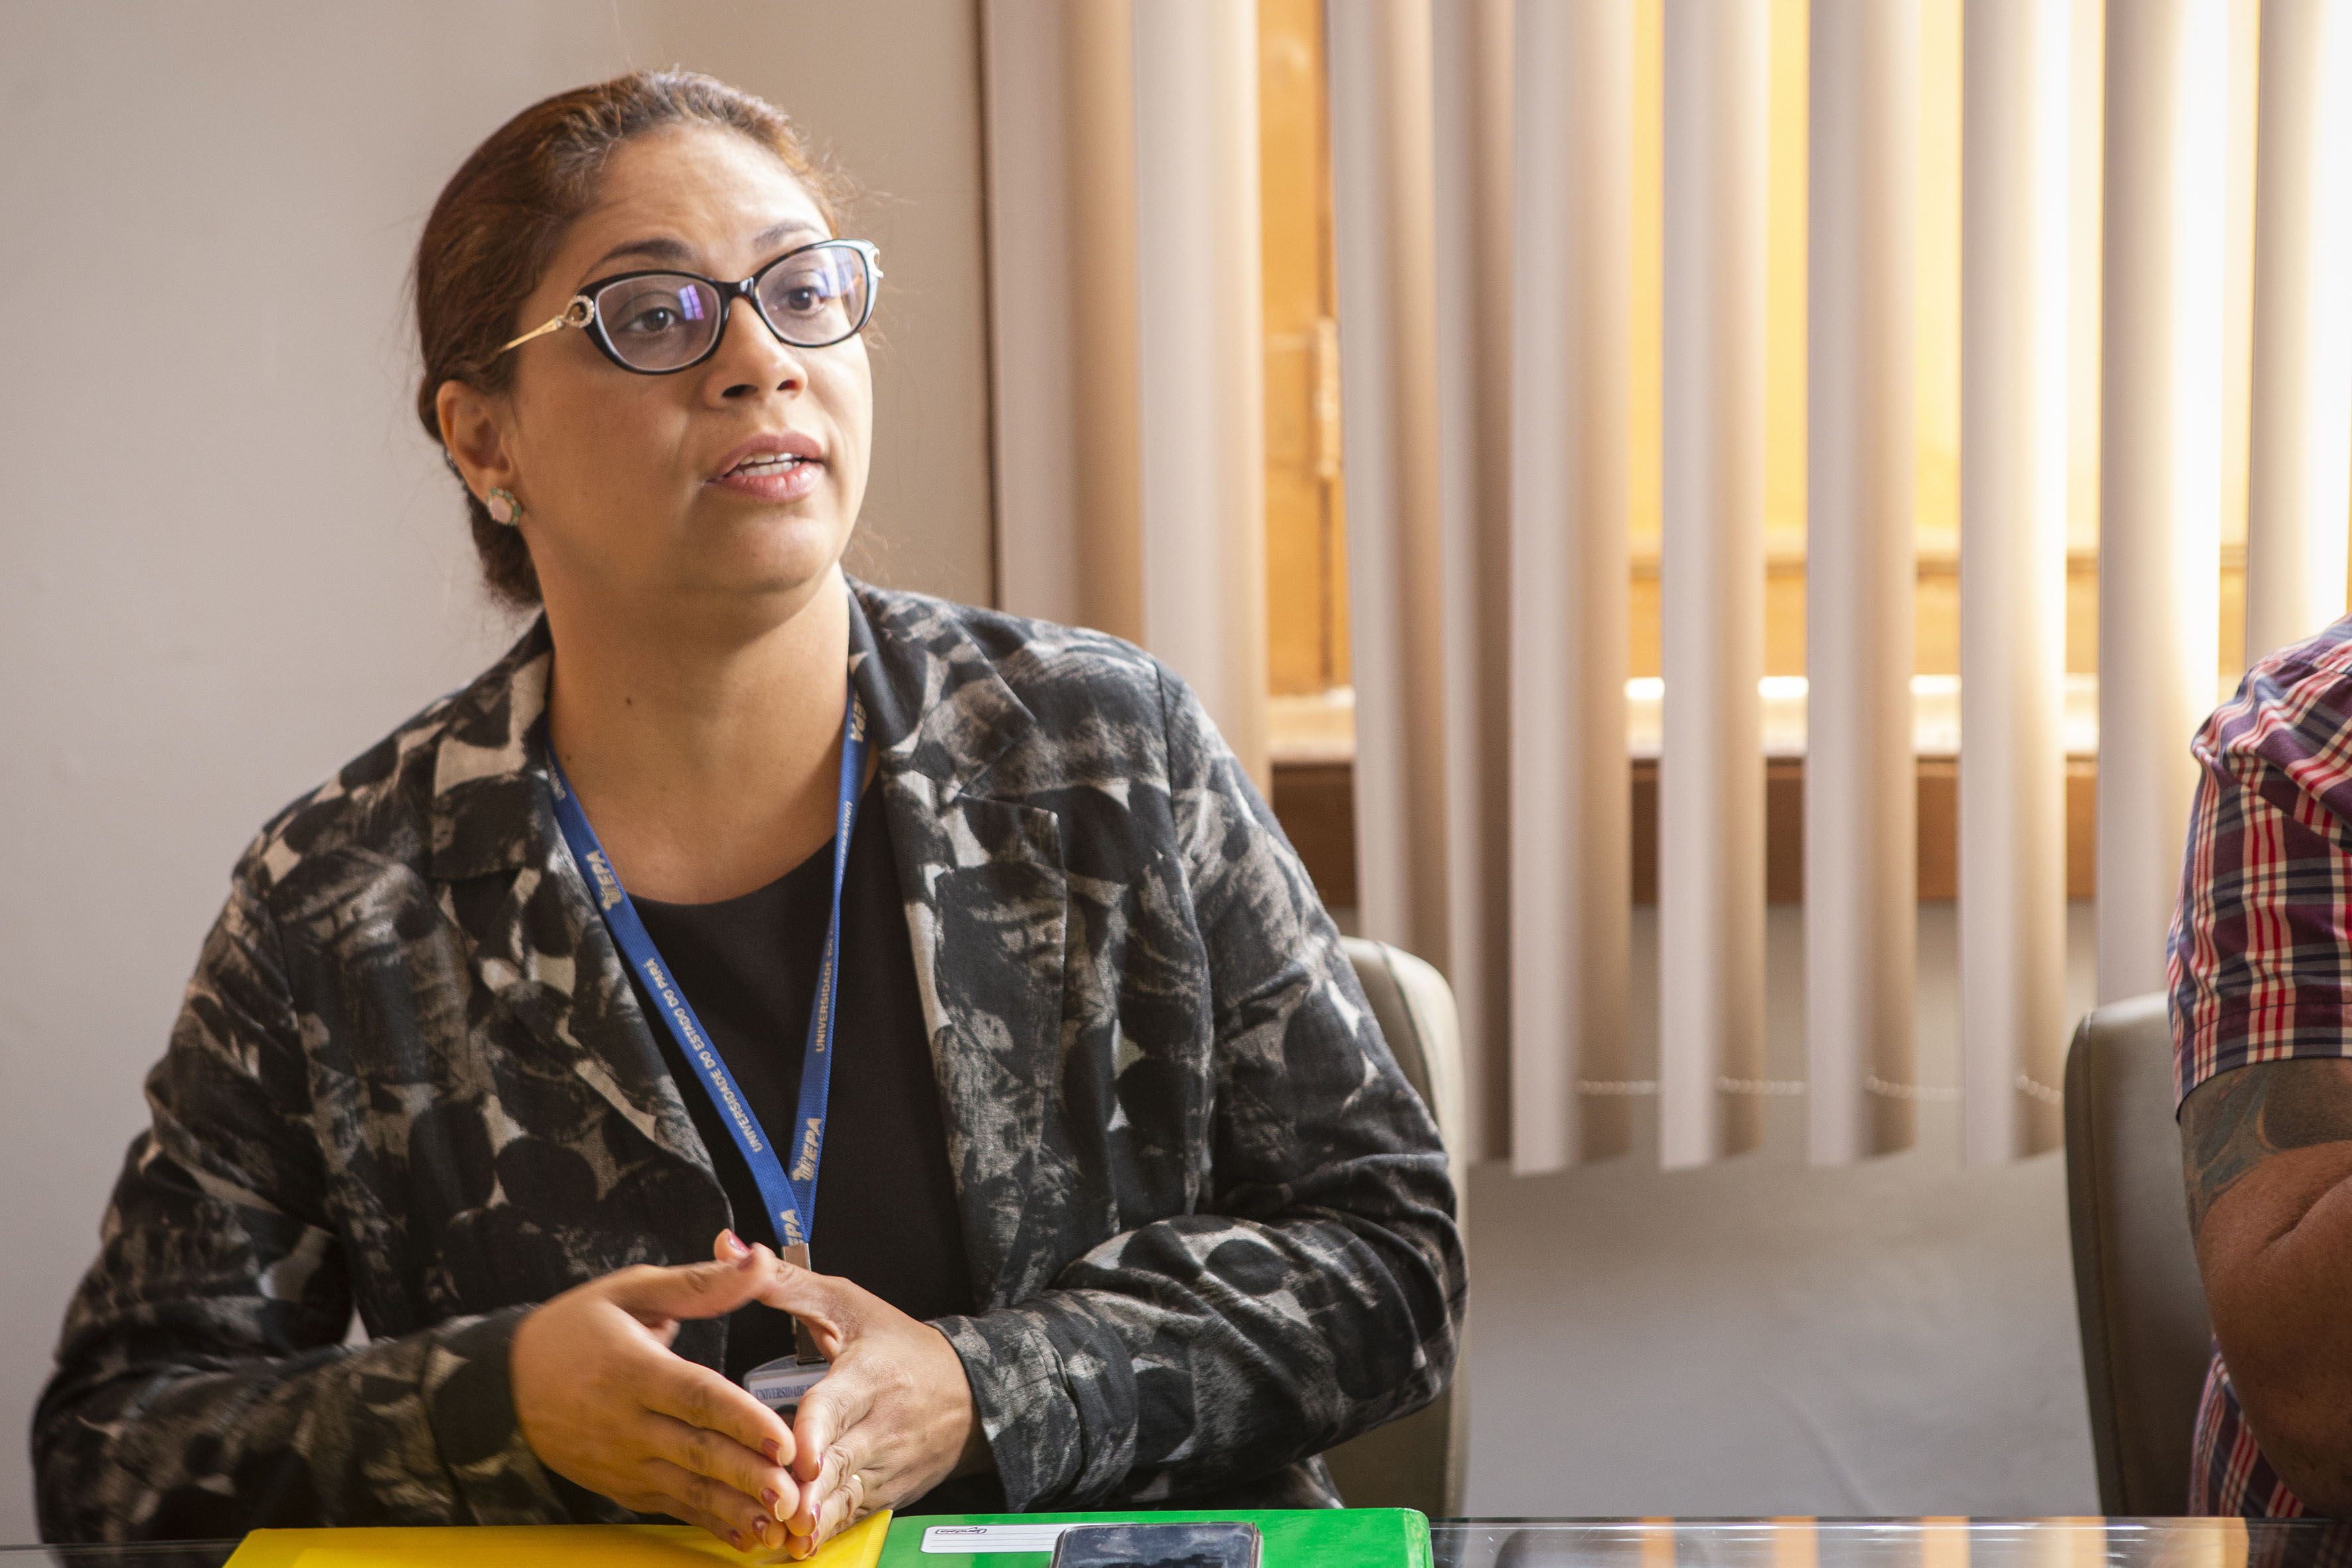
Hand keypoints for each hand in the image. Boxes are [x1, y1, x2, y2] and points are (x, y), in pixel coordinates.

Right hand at [511, 1238, 800, 1550]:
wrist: (506, 1384)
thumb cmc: (575, 1329)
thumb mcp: (631, 1290)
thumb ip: (701, 1282)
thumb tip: (759, 1259)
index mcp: (633, 1370)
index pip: (696, 1398)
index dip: (742, 1421)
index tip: (783, 1440)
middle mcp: (627, 1423)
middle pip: (697, 1452)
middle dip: (748, 1476)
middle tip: (793, 1493)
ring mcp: (623, 1461)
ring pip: (688, 1490)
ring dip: (736, 1509)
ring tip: (779, 1525)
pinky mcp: (622, 1487)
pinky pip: (672, 1507)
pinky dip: (711, 1522)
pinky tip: (747, 1533)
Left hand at [719, 1236, 987, 1558]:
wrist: (969, 1391)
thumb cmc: (896, 1344)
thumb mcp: (843, 1303)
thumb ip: (782, 1282)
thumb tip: (728, 1248)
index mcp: (870, 1374)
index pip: (837, 1405)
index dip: (815, 1432)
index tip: (798, 1456)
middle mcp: (883, 1423)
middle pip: (839, 1461)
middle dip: (809, 1488)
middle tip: (780, 1509)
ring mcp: (888, 1463)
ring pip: (847, 1496)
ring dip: (817, 1517)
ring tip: (786, 1538)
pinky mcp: (889, 1491)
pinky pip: (854, 1513)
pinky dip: (828, 1529)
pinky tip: (801, 1545)